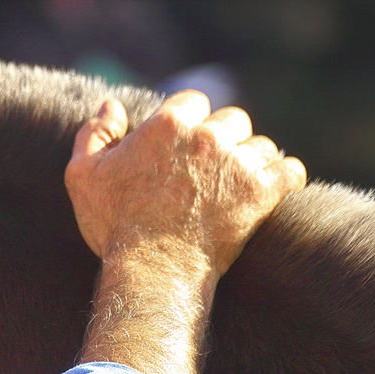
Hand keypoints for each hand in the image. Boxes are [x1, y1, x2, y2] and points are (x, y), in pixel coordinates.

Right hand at [65, 90, 305, 274]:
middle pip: (232, 120)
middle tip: (212, 170)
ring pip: (262, 146)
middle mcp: (207, 136)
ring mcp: (237, 164)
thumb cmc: (116, 225)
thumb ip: (95, 134)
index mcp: (167, 124)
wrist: (153, 271)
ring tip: (238, 187)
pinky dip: (285, 178)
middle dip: (224, 140)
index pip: (193, 102)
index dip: (190, 123)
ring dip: (253, 161)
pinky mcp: (261, 193)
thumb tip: (111, 106)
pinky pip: (291, 170)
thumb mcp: (83, 176)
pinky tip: (273, 190)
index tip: (185, 148)